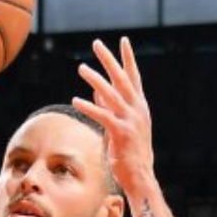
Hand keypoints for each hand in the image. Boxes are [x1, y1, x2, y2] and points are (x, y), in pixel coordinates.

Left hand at [72, 37, 155, 196]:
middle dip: (109, 60)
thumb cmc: (129, 152)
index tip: (123, 40)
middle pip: (122, 78)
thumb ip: (108, 106)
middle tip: (97, 44)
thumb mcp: (119, 124)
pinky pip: (103, 116)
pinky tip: (76, 100)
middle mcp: (138, 110)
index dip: (128, 58)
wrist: (141, 176)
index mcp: (140, 106)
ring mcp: (131, 120)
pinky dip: (89, 107)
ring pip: (111, 94)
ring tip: (81, 68)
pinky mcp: (122, 133)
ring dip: (95, 79)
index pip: (134, 77)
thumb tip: (96, 89)